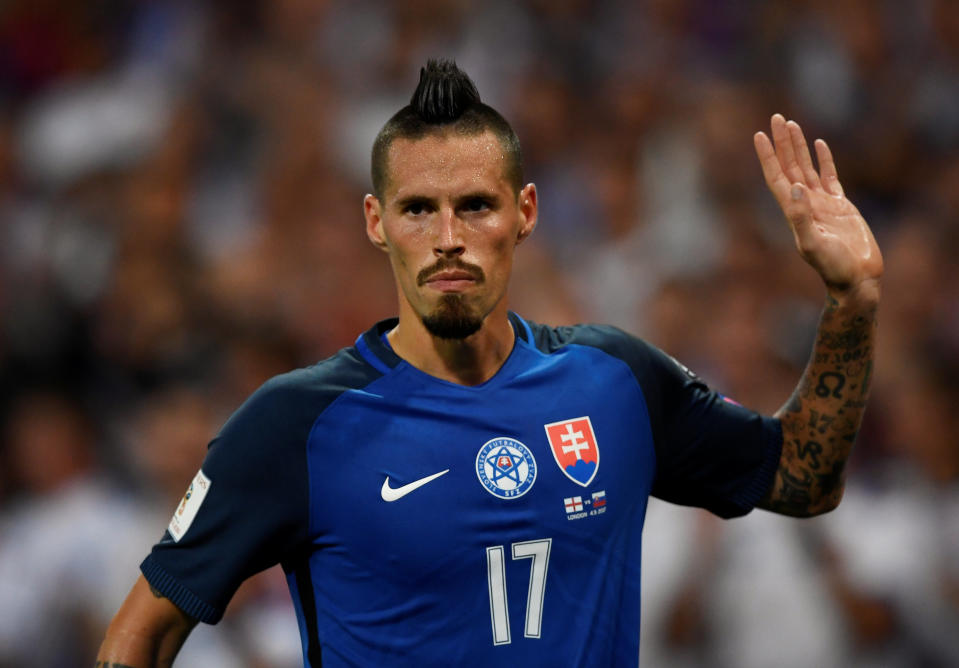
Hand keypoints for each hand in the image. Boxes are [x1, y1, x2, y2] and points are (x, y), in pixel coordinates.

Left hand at [754, 115, 882, 299]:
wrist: (857, 279)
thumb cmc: (834, 267)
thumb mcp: (814, 243)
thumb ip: (802, 217)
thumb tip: (794, 187)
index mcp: (793, 211)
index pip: (776, 177)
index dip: (767, 156)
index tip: (759, 135)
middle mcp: (804, 204)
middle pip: (789, 166)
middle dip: (781, 143)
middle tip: (776, 118)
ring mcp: (822, 204)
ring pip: (806, 167)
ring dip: (798, 146)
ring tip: (791, 124)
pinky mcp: (841, 206)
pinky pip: (830, 177)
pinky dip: (824, 160)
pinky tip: (819, 144)